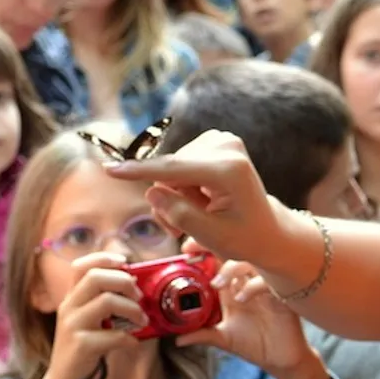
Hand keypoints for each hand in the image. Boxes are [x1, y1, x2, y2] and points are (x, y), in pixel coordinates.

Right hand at [35, 253, 148, 378]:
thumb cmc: (83, 352)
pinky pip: (113, 334)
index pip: (80, 266)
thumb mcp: (88, 322)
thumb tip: (136, 286)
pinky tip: (132, 342)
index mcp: (70, 299)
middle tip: (139, 296)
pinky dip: (129, 338)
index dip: (104, 258)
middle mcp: (68, 308)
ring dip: (132, 309)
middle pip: (96, 277)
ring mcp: (73, 327)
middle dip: (124, 281)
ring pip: (107, 301)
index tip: (126, 263)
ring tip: (142, 320)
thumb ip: (103, 303)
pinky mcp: (81, 347)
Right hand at [104, 130, 287, 264]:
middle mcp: (227, 147)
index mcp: (229, 169)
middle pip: (170, 171)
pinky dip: (183, 184)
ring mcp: (223, 140)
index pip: (174, 170)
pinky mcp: (217, 141)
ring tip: (198, 215)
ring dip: (176, 194)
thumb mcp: (211, 236)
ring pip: (172, 168)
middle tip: (180, 228)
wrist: (268, 229)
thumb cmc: (245, 237)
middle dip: (168, 199)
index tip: (110, 170)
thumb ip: (179, 214)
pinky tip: (201, 200)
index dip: (140, 172)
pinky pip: (181, 163)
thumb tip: (152, 191)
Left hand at [178, 259, 316, 377]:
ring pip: (250, 261)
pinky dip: (252, 286)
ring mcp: (264, 285)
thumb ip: (203, 335)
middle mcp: (247, 282)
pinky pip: (267, 280)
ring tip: (217, 285)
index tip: (186, 248)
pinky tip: (242, 298)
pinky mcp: (280, 294)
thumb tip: (177, 340)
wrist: (280, 359)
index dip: (204, 250)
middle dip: (213, 247)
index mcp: (233, 288)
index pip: (218, 260)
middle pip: (233, 253)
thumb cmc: (254, 344)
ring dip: (231, 268)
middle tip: (195, 252)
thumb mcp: (223, 339)